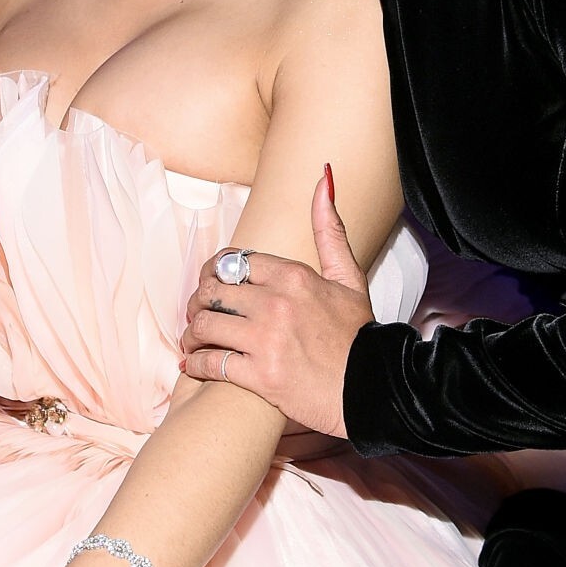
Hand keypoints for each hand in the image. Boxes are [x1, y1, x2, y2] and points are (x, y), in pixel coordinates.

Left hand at [179, 170, 372, 435]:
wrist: (374, 389)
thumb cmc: (359, 336)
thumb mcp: (350, 278)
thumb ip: (330, 230)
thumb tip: (324, 177)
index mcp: (294, 276)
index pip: (232, 262)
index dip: (213, 273)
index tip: (211, 285)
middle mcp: (276, 303)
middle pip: (213, 291)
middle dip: (198, 303)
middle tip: (197, 314)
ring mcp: (266, 339)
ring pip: (205, 324)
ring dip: (192, 334)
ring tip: (194, 341)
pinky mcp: (260, 375)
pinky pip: (210, 363)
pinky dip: (195, 364)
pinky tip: (193, 365)